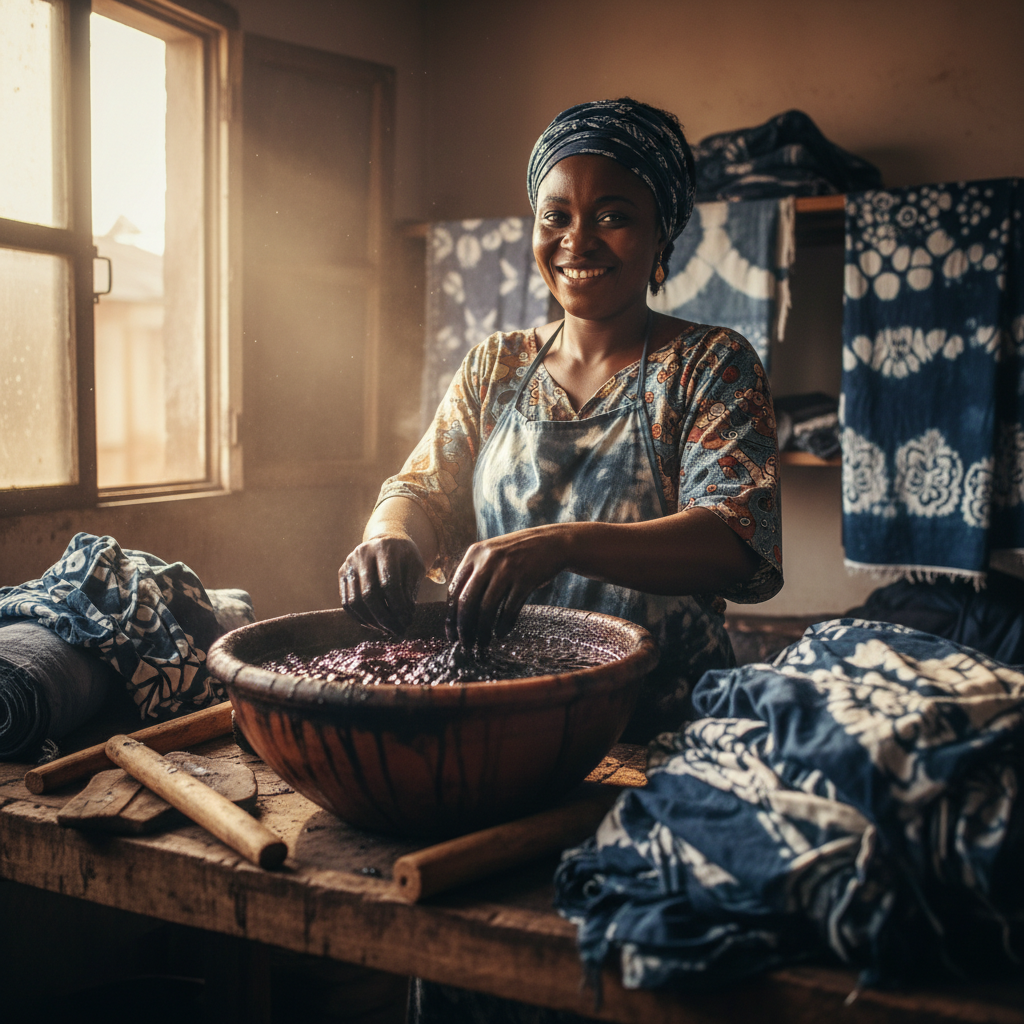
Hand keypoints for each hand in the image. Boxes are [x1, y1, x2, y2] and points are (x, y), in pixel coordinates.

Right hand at [339, 536, 424, 634]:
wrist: (387, 541)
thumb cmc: (405, 557)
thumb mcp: (416, 568)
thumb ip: (411, 589)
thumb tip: (404, 617)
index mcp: (385, 548)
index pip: (389, 584)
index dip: (398, 607)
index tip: (408, 622)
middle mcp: (363, 554)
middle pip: (369, 594)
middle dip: (385, 618)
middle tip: (399, 631)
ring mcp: (349, 563)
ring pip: (355, 601)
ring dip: (373, 622)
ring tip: (388, 629)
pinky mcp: (342, 573)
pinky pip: (347, 603)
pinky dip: (361, 618)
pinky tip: (375, 624)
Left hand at [446, 525, 568, 647]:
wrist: (552, 542)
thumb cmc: (518, 554)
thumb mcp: (491, 554)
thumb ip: (474, 574)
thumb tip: (458, 611)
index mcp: (474, 554)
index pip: (454, 589)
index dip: (451, 616)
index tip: (451, 635)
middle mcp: (487, 560)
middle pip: (467, 601)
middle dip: (464, 628)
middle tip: (465, 645)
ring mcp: (507, 570)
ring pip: (486, 608)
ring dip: (482, 631)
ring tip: (483, 644)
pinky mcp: (525, 580)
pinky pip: (509, 609)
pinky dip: (503, 625)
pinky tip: (501, 634)